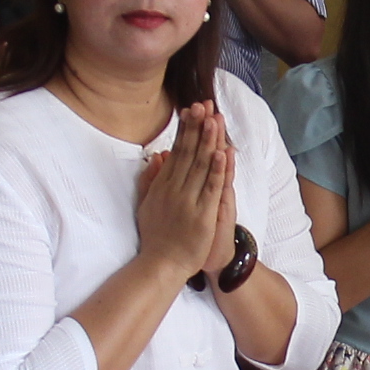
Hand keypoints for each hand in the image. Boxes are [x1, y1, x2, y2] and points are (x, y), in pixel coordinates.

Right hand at [135, 108, 229, 280]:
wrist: (160, 265)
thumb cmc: (156, 236)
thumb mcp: (147, 203)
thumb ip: (151, 179)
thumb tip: (157, 155)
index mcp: (163, 185)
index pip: (176, 151)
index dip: (185, 129)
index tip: (192, 109)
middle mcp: (174, 189)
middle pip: (188, 153)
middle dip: (197, 128)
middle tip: (204, 104)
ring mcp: (188, 202)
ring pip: (200, 167)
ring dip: (208, 142)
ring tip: (214, 120)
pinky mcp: (201, 216)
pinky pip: (210, 189)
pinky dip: (216, 172)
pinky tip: (222, 154)